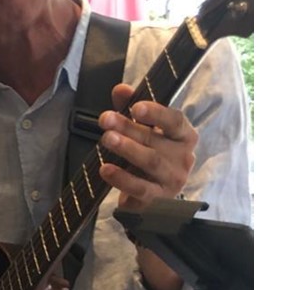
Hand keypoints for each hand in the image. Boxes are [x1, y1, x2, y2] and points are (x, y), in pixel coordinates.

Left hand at [98, 85, 197, 210]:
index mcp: (183, 136)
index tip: (135, 107)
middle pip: (156, 140)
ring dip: (127, 149)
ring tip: (107, 139)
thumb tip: (121, 90)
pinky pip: (141, 188)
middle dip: (129, 128)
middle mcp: (183, 157)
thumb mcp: (141, 129)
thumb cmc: (148, 154)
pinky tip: (105, 169)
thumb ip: (131, 107)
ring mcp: (173, 179)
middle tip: (105, 119)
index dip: (156, 113)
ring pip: (150, 162)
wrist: (151, 196)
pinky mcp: (159, 199)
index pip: (175, 120)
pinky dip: (122, 178)